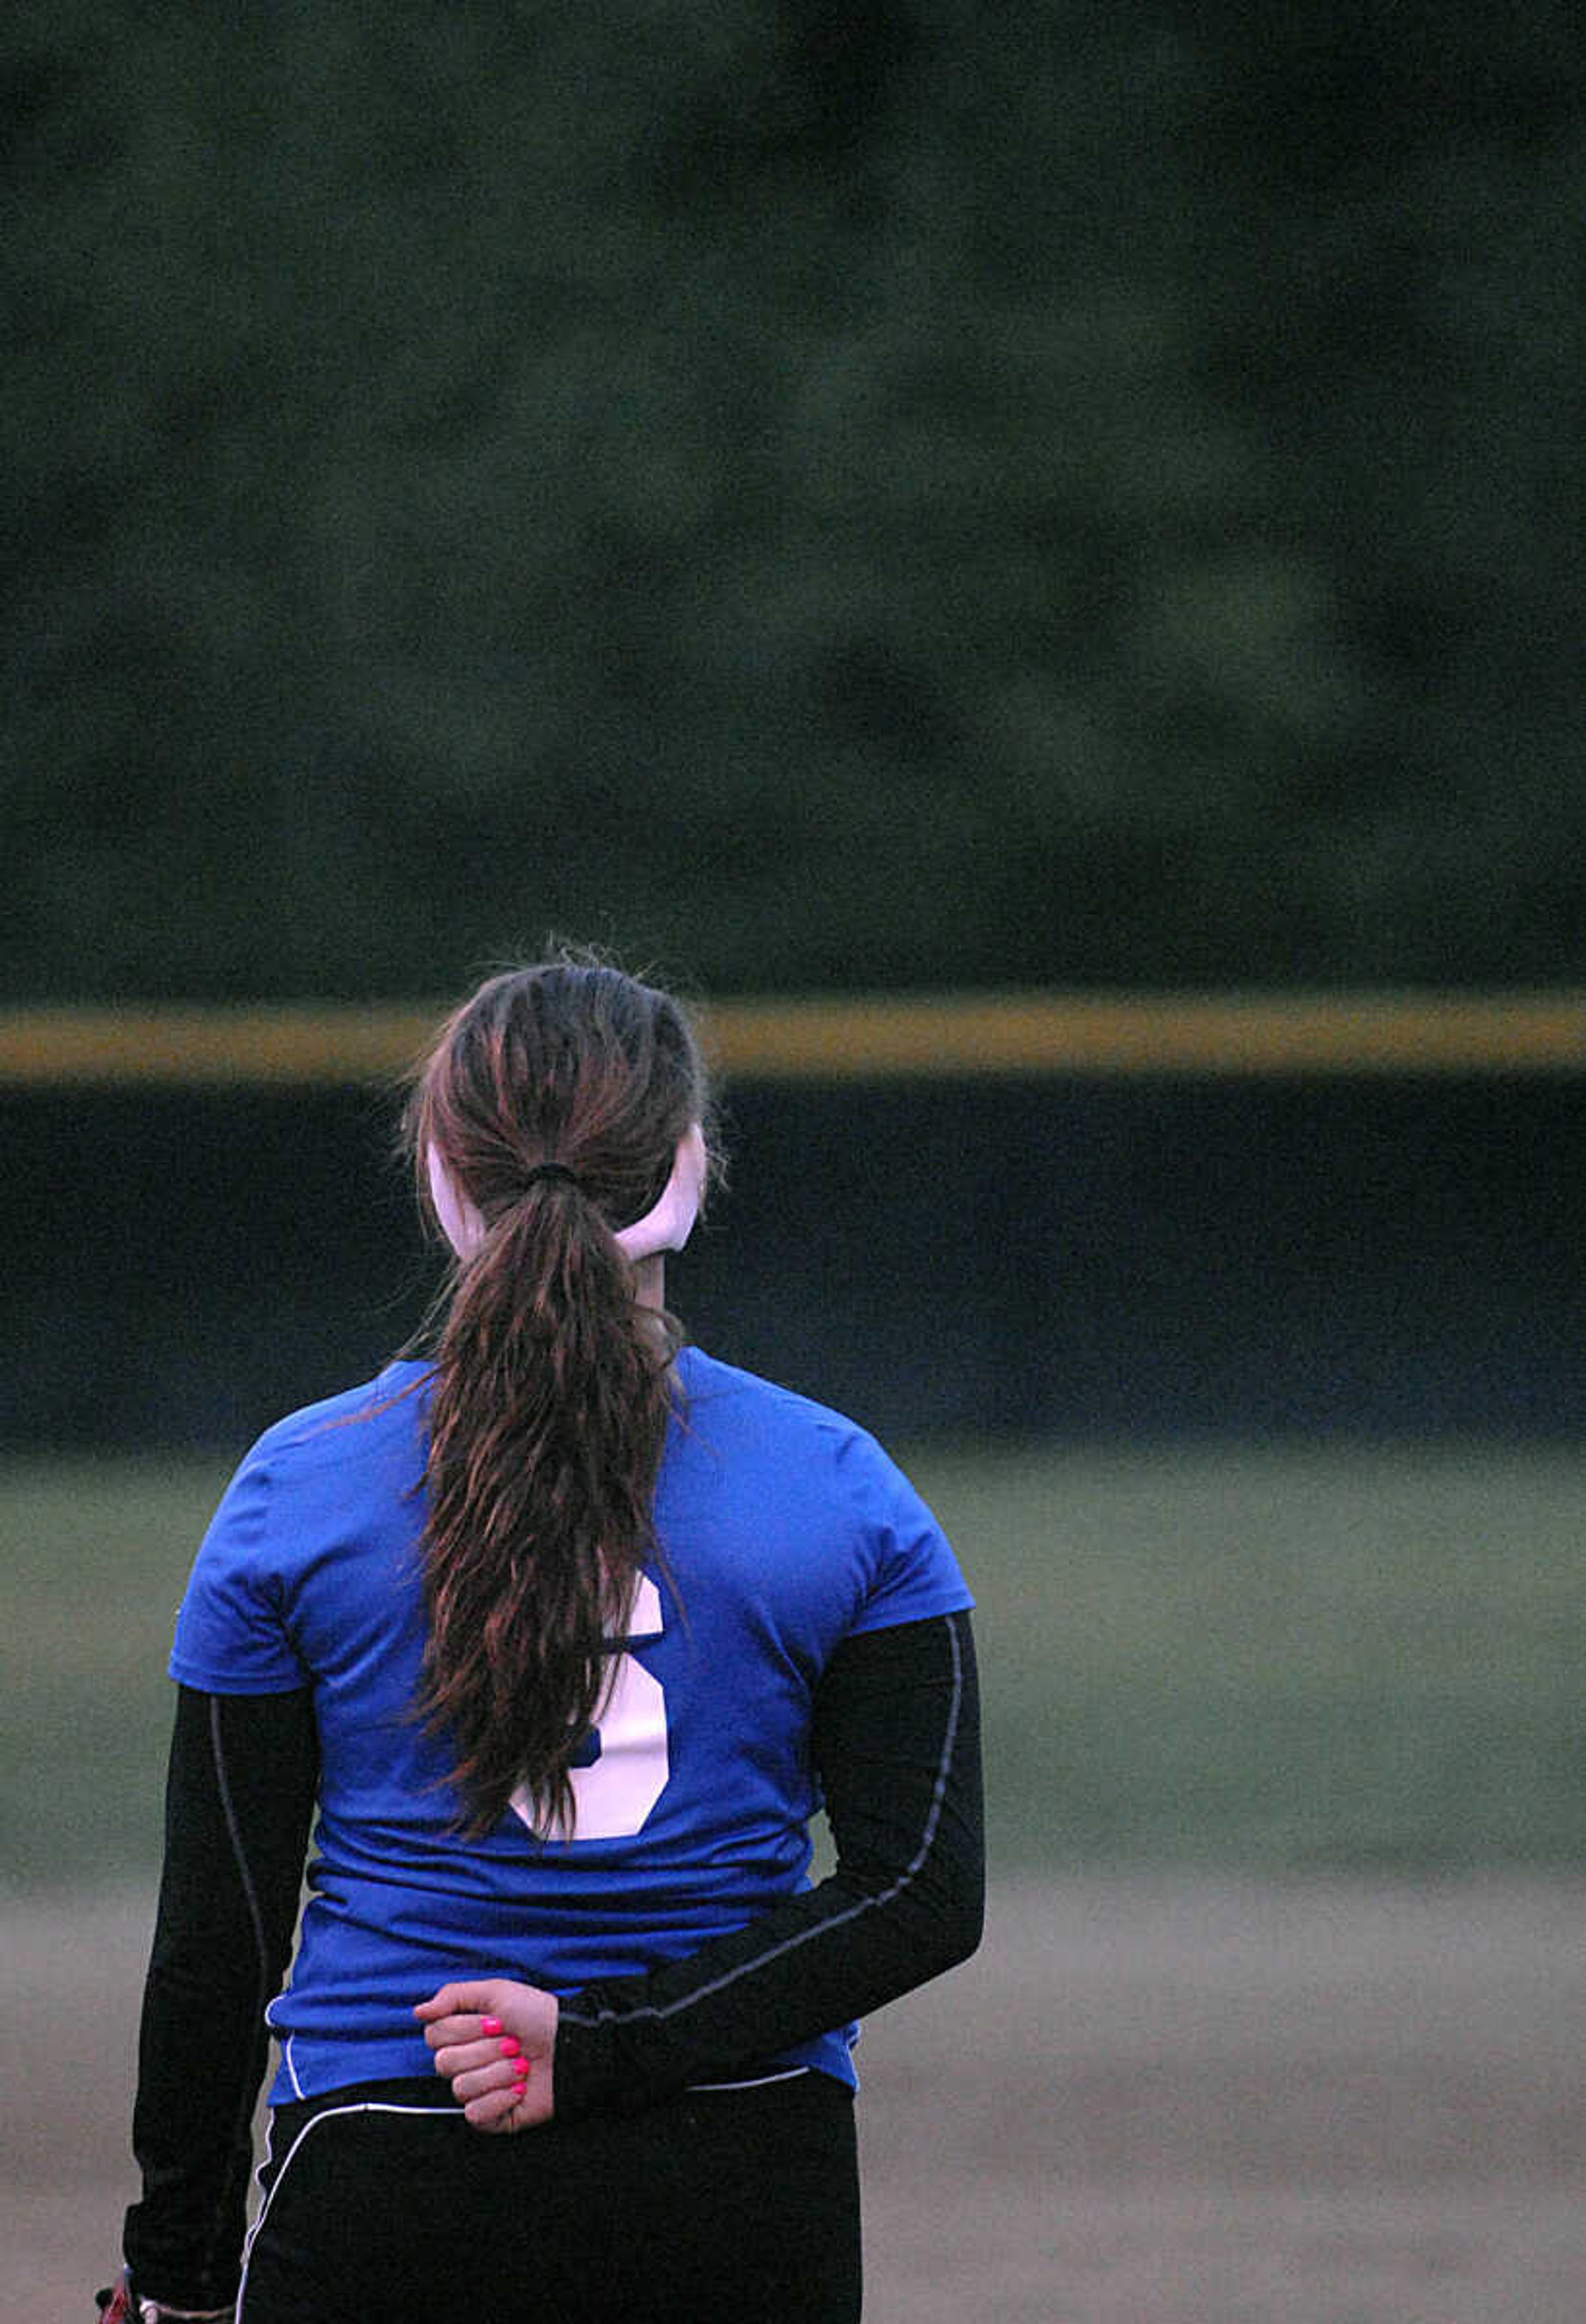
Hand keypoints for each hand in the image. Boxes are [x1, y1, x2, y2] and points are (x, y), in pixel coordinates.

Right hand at [414, 1978, 558, 2131]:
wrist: (569, 2045)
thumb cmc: (537, 2015)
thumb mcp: (496, 1992)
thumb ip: (453, 1997)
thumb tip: (418, 2011)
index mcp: (463, 2035)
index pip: (434, 2036)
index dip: (464, 2028)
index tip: (496, 2021)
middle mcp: (466, 2063)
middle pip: (444, 2063)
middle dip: (485, 2049)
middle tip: (512, 2042)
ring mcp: (478, 2091)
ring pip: (461, 2088)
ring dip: (498, 2072)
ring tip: (520, 2064)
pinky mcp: (492, 2117)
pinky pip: (475, 2114)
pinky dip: (501, 2099)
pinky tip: (519, 2088)